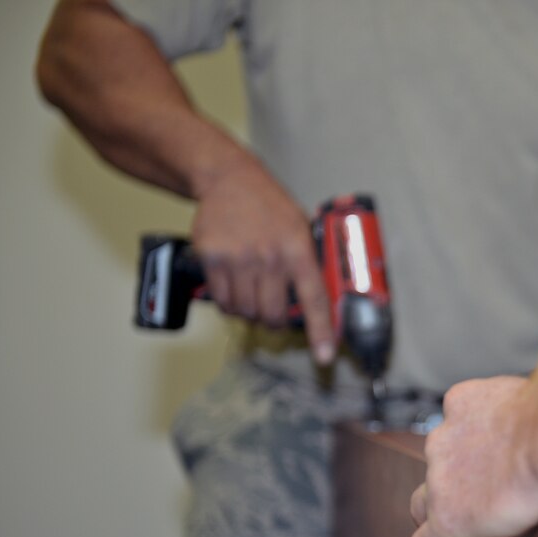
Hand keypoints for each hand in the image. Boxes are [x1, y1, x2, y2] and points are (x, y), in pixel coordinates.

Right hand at [192, 157, 335, 363]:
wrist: (229, 180)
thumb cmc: (270, 207)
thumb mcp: (301, 228)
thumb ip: (308, 264)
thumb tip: (319, 303)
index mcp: (299, 250)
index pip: (315, 299)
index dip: (321, 331)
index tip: (325, 355)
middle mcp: (270, 257)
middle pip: (274, 315)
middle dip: (276, 322)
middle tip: (275, 314)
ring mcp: (239, 258)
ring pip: (247, 312)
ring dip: (251, 313)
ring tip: (253, 295)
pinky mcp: (212, 259)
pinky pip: (223, 301)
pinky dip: (229, 303)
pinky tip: (234, 289)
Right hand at [409, 376, 537, 536]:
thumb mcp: (531, 525)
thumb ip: (503, 520)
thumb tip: (521, 505)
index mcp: (451, 523)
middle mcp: (437, 482)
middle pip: (424, 498)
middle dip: (444, 503)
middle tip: (473, 498)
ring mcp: (444, 438)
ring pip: (445, 449)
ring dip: (466, 453)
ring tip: (504, 447)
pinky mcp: (459, 402)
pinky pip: (462, 409)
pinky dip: (478, 413)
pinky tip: (504, 413)